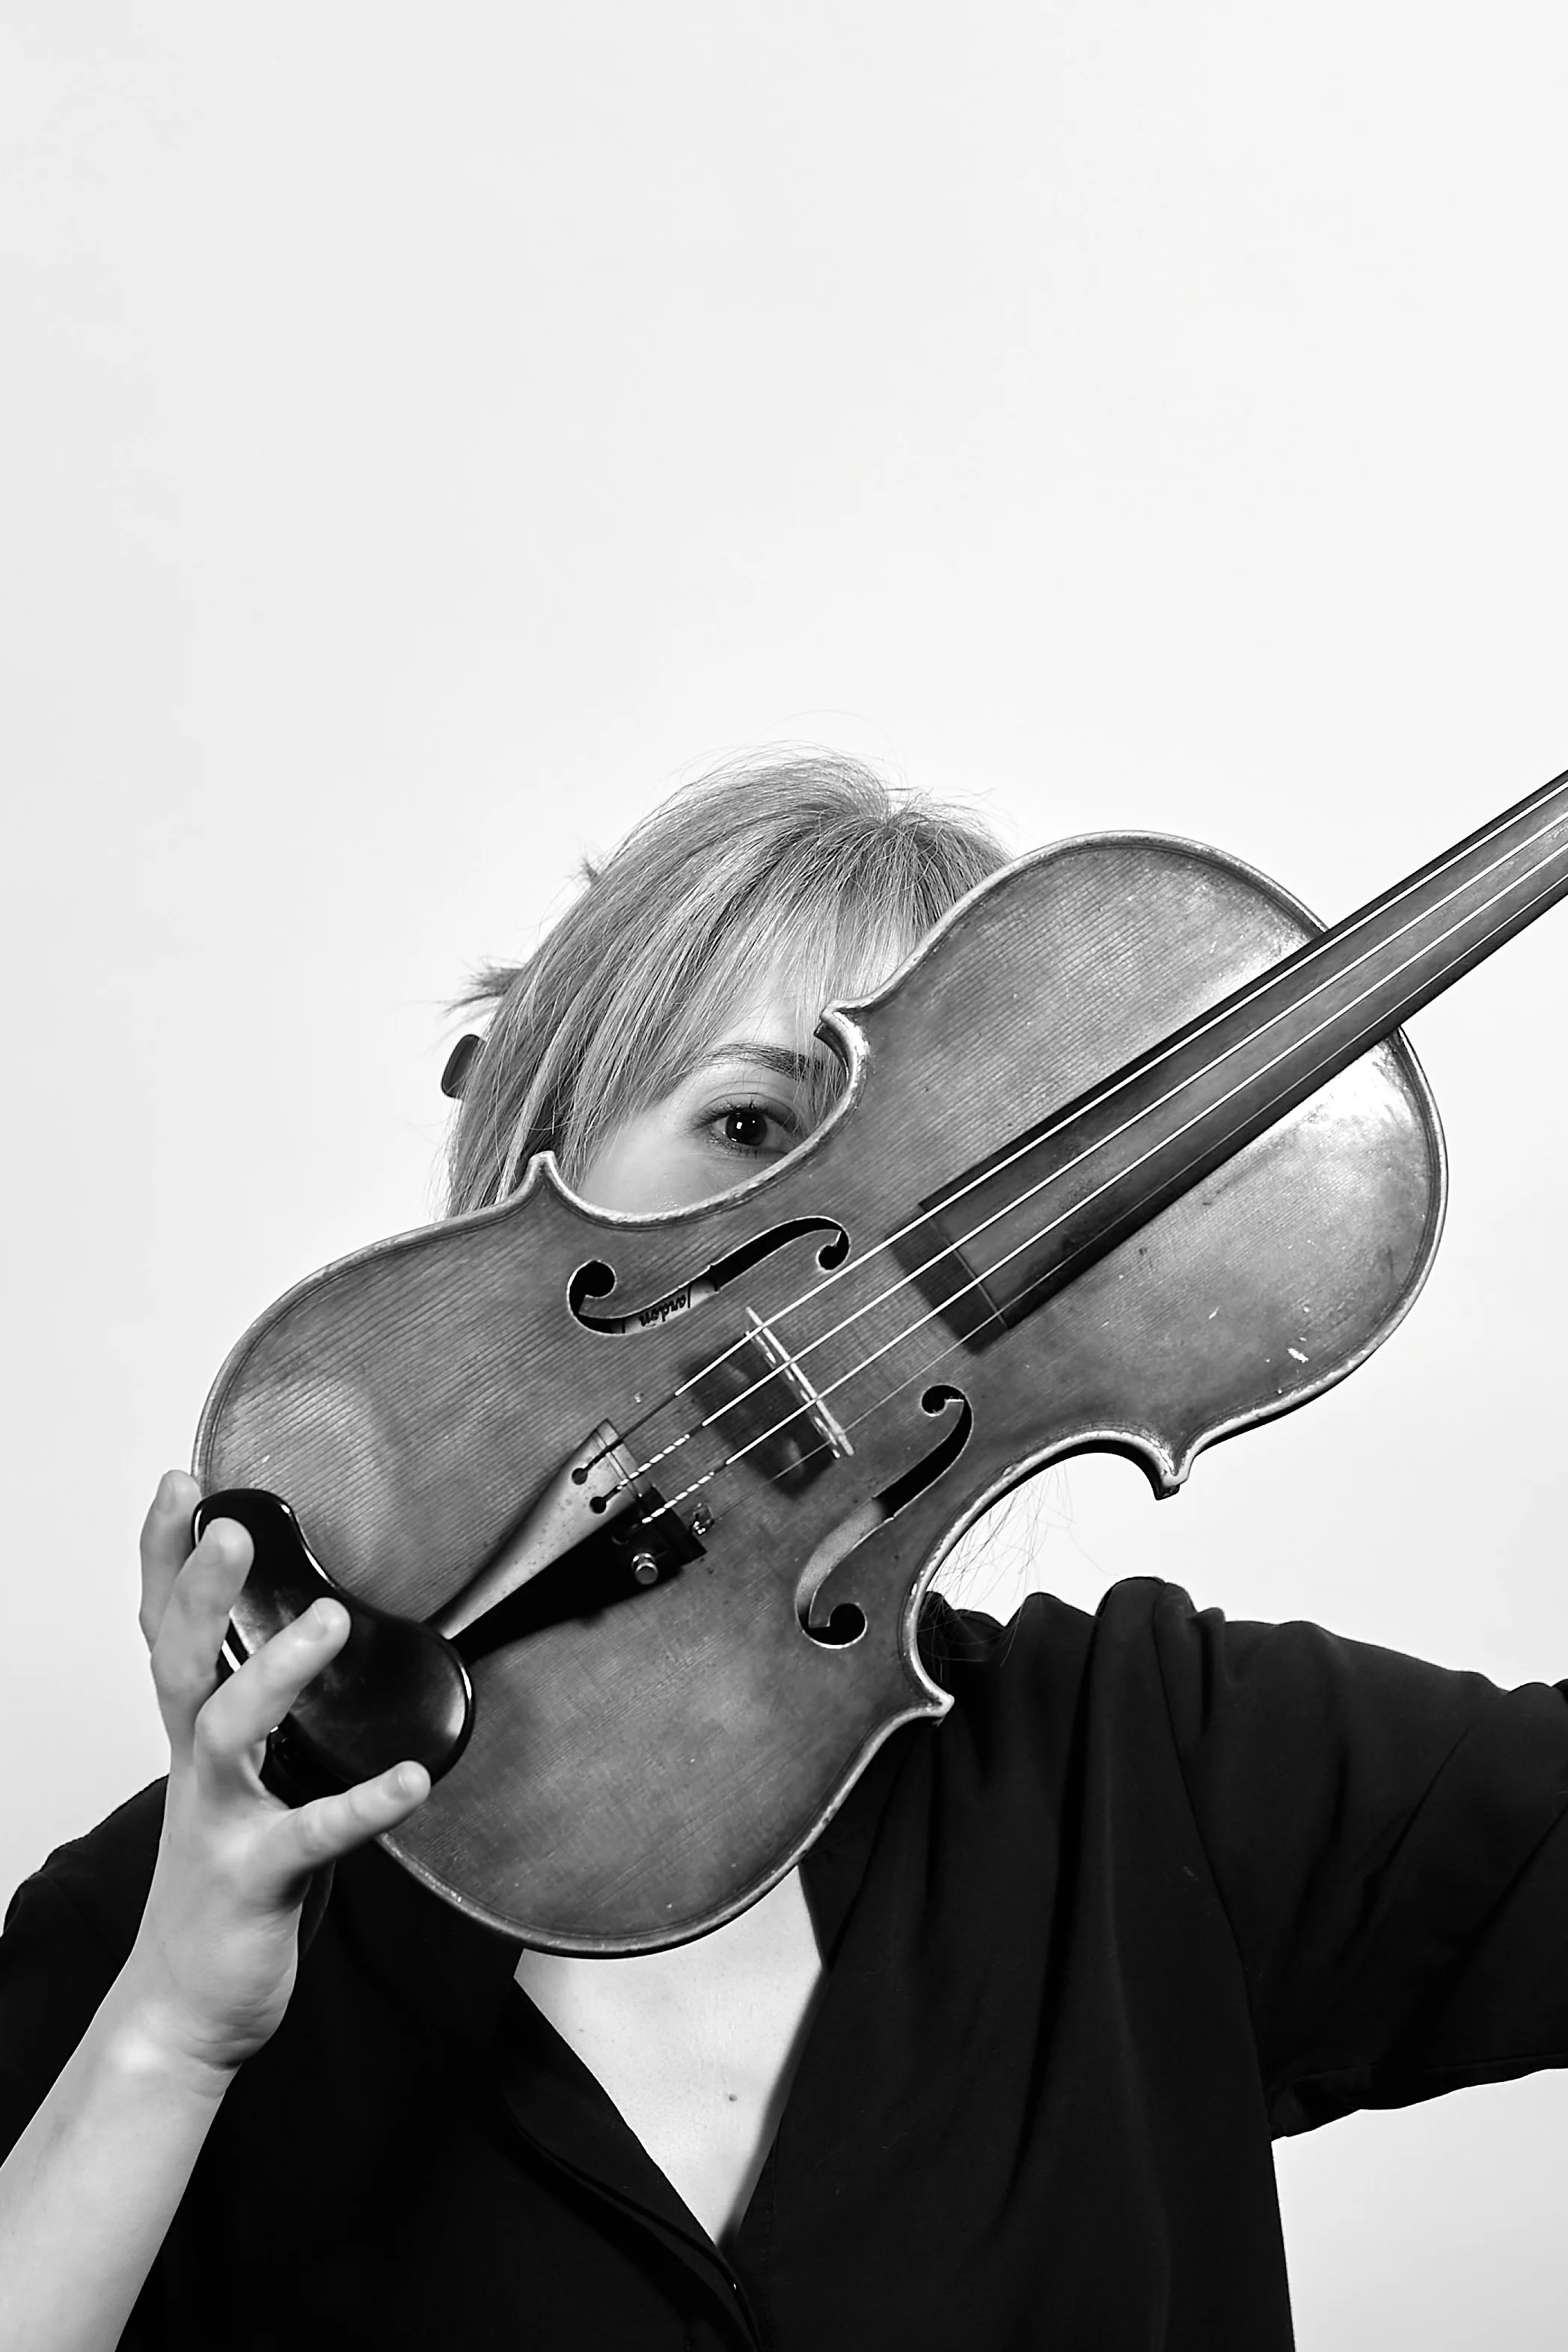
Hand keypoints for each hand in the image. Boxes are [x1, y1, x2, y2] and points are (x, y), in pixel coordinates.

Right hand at [121, 1470, 429, 2078]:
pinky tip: (412, 1782)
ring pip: (230, 1732)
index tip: (179, 1484)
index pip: (164, 1629)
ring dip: (274, 1673)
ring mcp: (221, 1820)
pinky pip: (314, 1835)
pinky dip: (364, 1805)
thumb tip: (316, 1634)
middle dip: (200, 1590)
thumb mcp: (233, 1778)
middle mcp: (198, 1767)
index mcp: (193, 1735)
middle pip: (182, 1661)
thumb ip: (263, 1713)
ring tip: (327, 1621)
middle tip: (228, 1524)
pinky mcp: (258, 1877)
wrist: (186, 2003)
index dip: (164, 1558)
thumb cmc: (223, 1877)